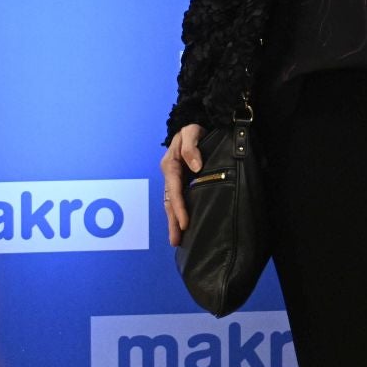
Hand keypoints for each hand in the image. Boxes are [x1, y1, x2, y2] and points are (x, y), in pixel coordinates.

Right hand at [160, 124, 205, 245]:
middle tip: (176, 241)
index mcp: (170, 165)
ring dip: (174, 221)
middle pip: (170, 202)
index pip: (174, 191)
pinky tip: (183, 225)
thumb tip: (196, 166)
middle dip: (172, 222)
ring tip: (177, 240)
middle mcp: (170, 175)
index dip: (179, 208)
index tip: (185, 223)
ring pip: (172, 203)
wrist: (193, 125)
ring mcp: (175, 179)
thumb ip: (192, 148)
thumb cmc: (192, 129)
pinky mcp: (182, 181)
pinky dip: (178, 213)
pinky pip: (178, 199)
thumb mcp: (191, 132)